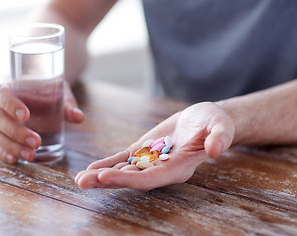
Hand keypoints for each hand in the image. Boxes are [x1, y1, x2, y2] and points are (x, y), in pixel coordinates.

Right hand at [0, 81, 83, 163]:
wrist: (39, 94)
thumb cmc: (45, 91)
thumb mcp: (57, 92)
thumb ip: (66, 104)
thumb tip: (79, 117)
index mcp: (7, 86)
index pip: (2, 93)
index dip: (10, 104)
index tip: (26, 115)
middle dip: (17, 132)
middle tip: (37, 142)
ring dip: (12, 146)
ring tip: (31, 155)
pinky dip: (4, 153)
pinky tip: (15, 160)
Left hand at [75, 102, 234, 189]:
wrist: (204, 119)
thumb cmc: (215, 123)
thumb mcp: (221, 126)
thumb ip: (219, 138)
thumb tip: (214, 150)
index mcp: (179, 168)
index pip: (151, 178)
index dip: (128, 179)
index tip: (105, 176)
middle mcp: (162, 169)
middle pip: (131, 178)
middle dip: (107, 180)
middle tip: (82, 182)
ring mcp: (151, 161)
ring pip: (124, 170)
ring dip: (102, 175)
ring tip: (79, 179)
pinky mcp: (144, 150)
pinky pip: (123, 158)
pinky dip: (108, 162)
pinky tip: (91, 168)